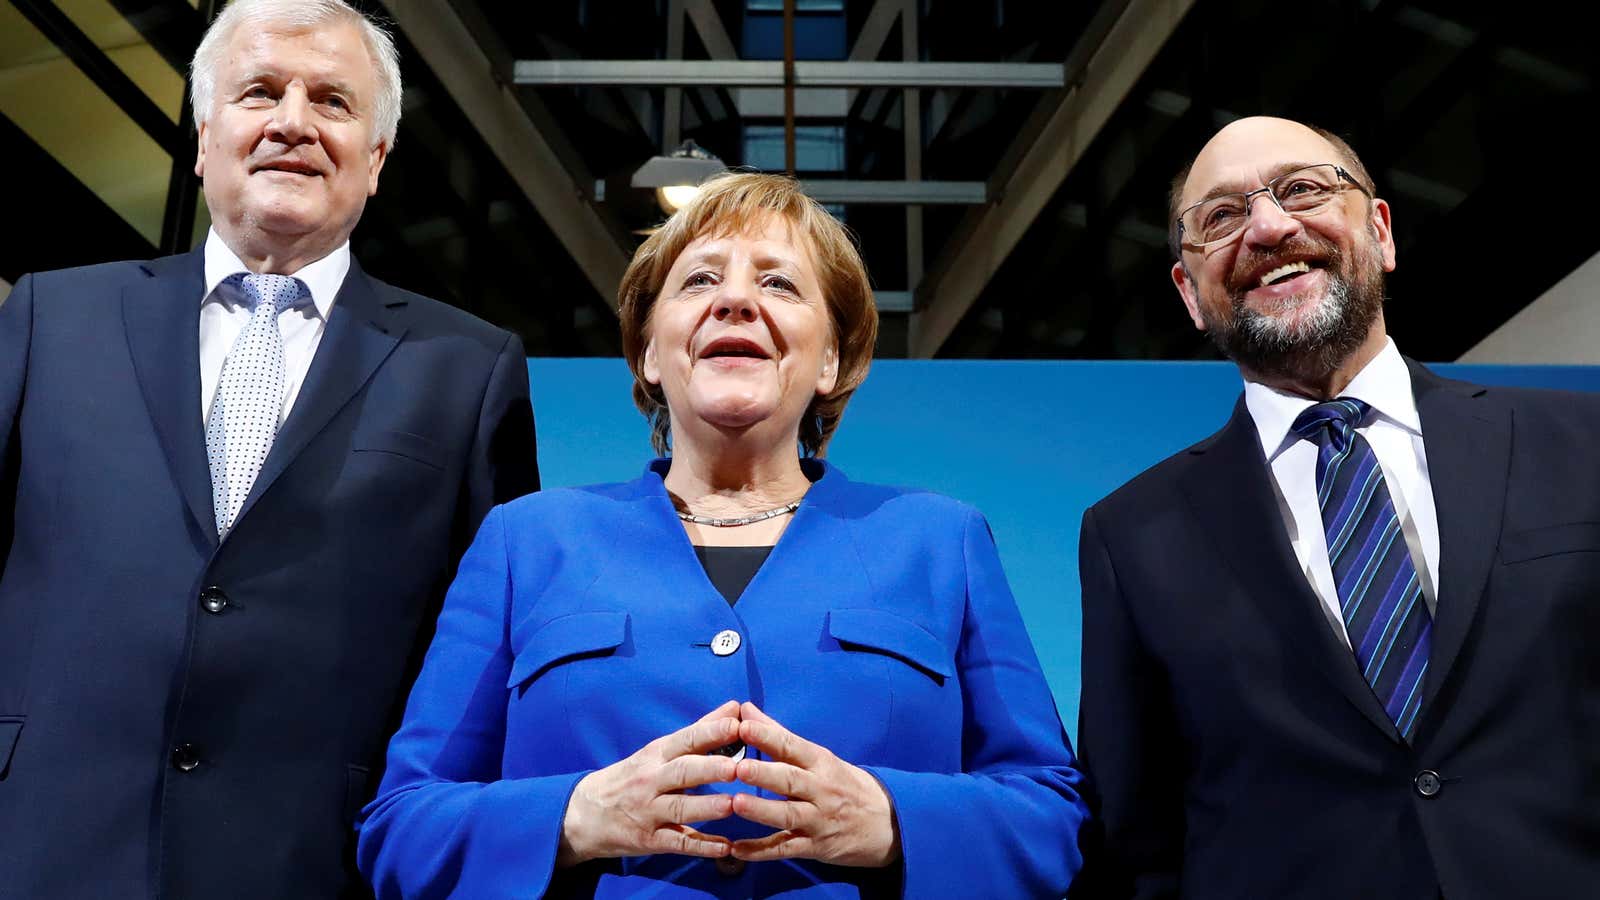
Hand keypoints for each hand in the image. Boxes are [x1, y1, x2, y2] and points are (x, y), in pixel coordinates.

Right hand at [557, 701, 741, 866]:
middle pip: (682, 772)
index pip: (684, 740)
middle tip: (736, 768)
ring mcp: (648, 812)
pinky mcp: (649, 840)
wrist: (584, 814)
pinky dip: (701, 846)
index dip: (710, 733)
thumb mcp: (657, 752)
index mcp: (655, 755)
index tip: (736, 725)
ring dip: (707, 807)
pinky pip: (678, 843)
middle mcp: (650, 781)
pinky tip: (725, 847)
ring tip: (733, 805)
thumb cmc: (631, 777)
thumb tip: (734, 708)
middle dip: (709, 769)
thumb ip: (699, 731)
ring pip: (680, 809)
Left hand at [728, 702, 901, 867]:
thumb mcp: (820, 757)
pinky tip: (736, 849)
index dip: (768, 737)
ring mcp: (818, 821)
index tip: (744, 726)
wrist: (887, 824)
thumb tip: (745, 709)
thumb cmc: (845, 784)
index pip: (793, 747)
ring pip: (788, 816)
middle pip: (791, 781)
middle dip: (764, 774)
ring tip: (736, 803)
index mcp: (821, 764)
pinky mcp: (814, 847)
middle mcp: (821, 791)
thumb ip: (778, 735)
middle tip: (738, 768)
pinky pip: (784, 849)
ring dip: (761, 810)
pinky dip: (760, 851)